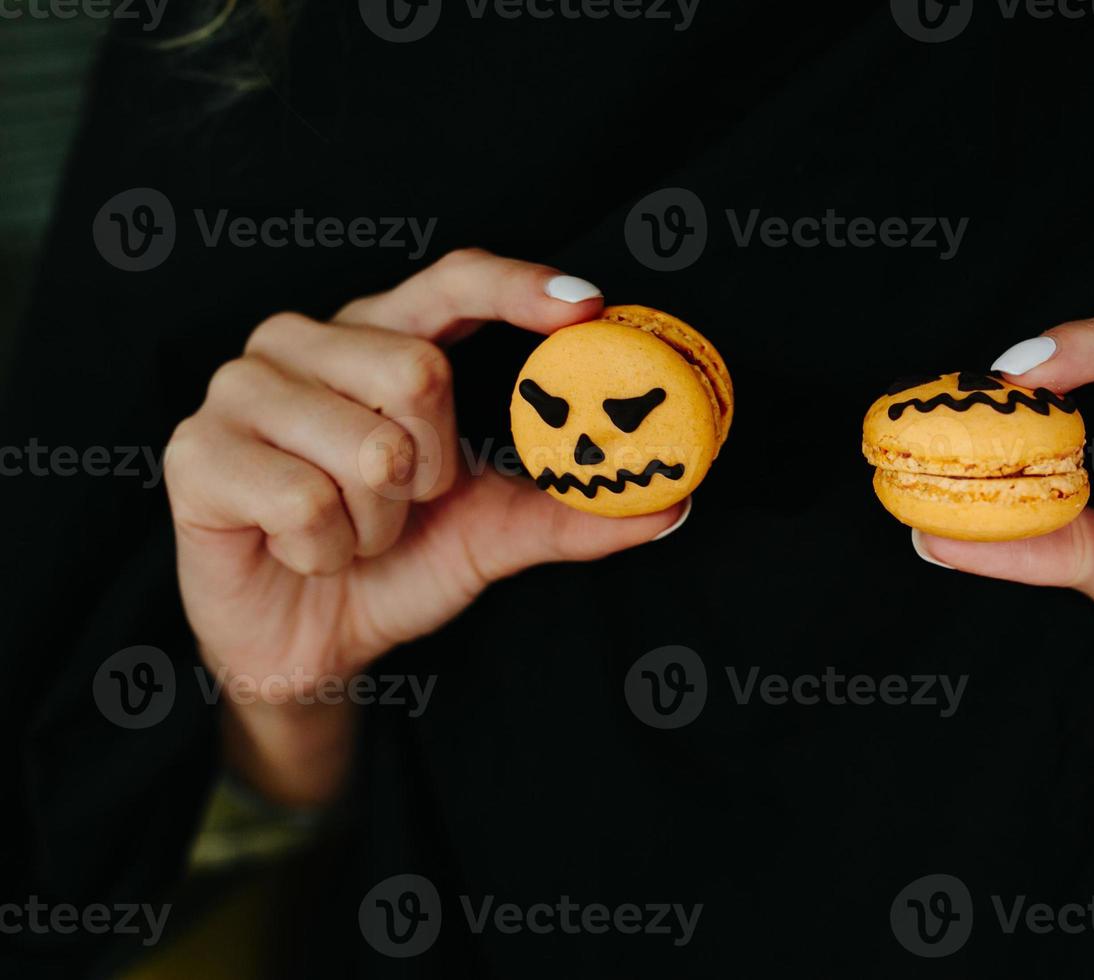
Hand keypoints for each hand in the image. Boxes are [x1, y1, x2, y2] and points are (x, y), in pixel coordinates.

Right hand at [164, 250, 685, 803]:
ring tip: (354, 531)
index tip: (586, 307)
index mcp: (380, 339)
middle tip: (407, 503)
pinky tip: (305, 551)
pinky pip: (303, 500)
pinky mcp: (196, 451)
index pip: (451, 281)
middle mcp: (306, 341)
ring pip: (366, 446)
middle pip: (418, 371)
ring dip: (380, 522)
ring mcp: (242, 387)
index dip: (517, 286)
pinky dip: (328, 550)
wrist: (309, 644)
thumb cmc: (395, 564)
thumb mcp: (492, 533)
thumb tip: (672, 499)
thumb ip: (571, 510)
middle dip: (434, 471)